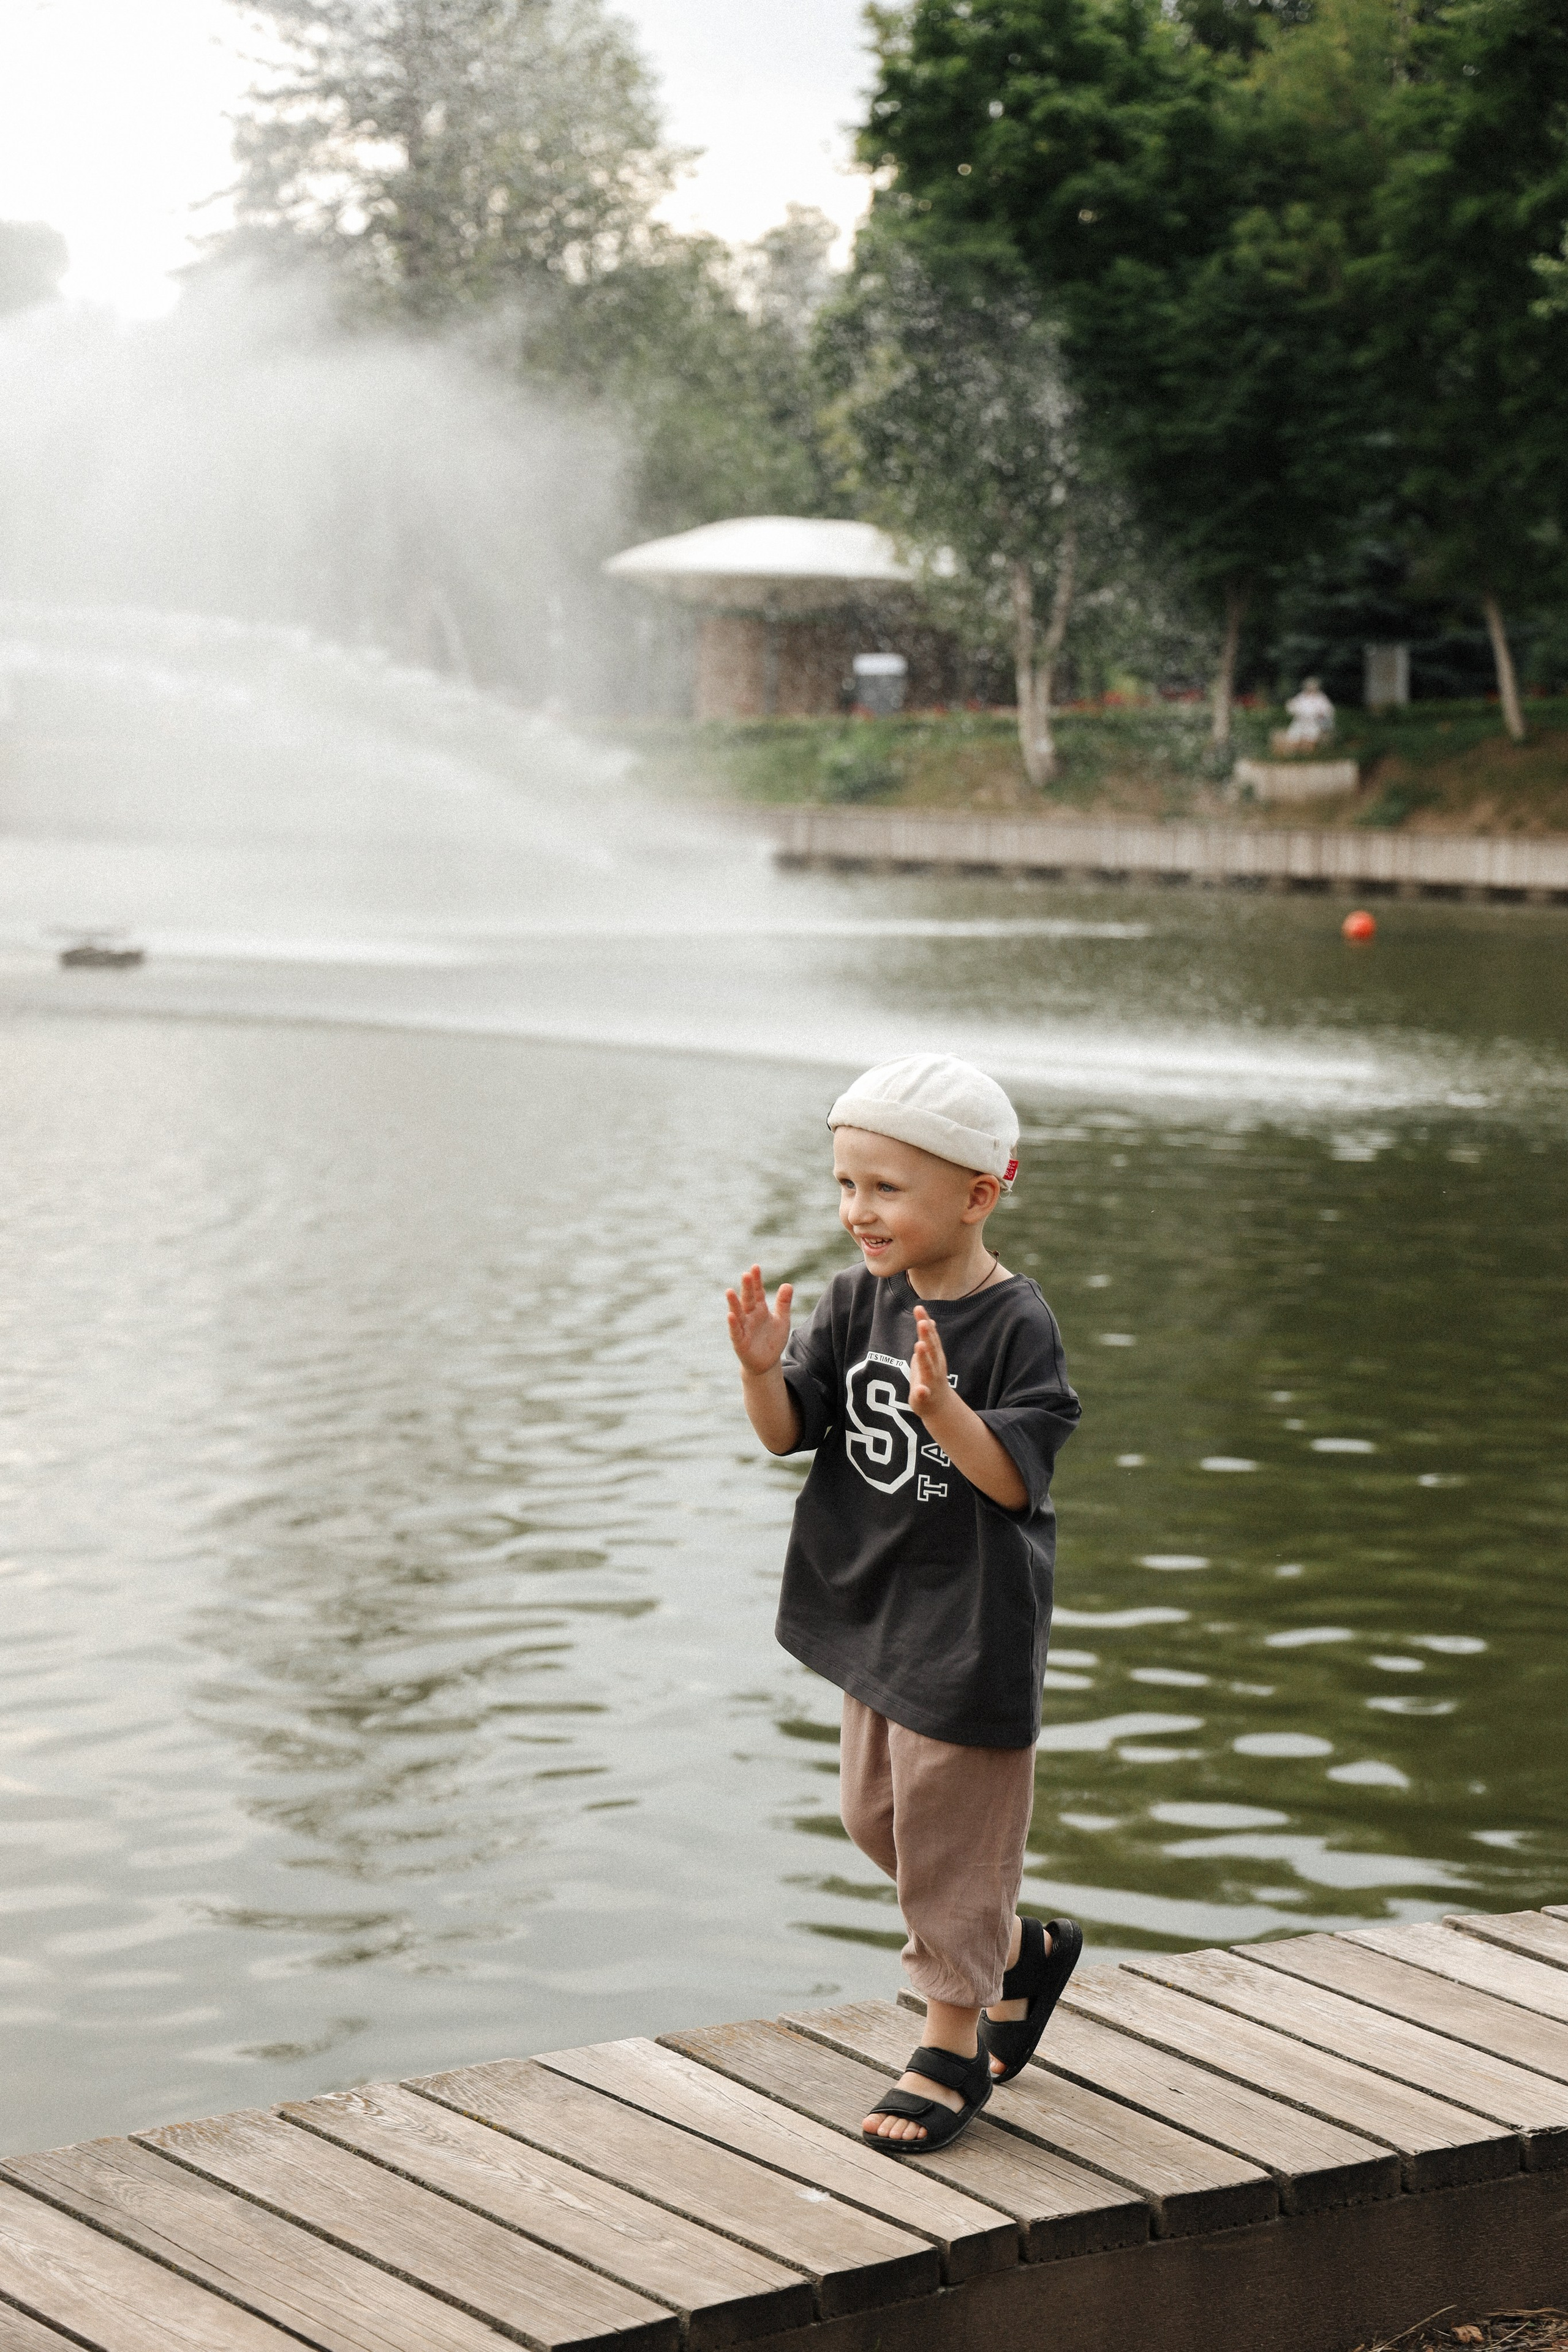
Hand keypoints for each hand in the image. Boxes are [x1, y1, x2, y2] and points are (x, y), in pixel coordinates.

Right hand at [726, 1264, 793, 1374]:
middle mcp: (750, 1316)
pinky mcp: (740, 1341)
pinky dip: (733, 1324)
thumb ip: (784, 1303)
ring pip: (737, 1313)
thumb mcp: (782, 1320)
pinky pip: (735, 1331)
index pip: (757, 1292)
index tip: (755, 1267)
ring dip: (733, 1303)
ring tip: (729, 1291)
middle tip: (746, 1274)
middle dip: (746, 1288)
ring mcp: (743, 1328)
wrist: (767, 1362)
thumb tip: (788, 1284)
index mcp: (760, 1309)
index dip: (756, 1281)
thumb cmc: (773, 1339)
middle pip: (747, 1300)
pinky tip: (730, 1315)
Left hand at [909, 1305, 952, 1422]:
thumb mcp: (930, 1355)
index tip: (919, 1308)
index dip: (925, 1322)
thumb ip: (928, 1339)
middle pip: (931, 1348)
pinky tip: (920, 1389)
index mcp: (935, 1355)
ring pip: (928, 1368)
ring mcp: (930, 1381)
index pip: (930, 1336)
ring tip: (919, 1345)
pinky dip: (923, 1391)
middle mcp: (935, 1365)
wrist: (939, 1405)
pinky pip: (924, 1394)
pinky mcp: (924, 1396)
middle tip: (922, 1322)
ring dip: (924, 1357)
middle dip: (927, 1335)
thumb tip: (928, 1321)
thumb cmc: (931, 1377)